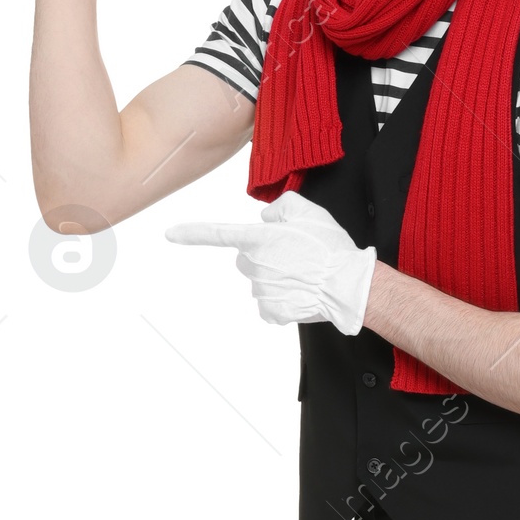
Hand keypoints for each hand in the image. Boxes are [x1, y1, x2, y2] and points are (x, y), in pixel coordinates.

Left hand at [167, 192, 376, 333]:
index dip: (192, 233)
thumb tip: (266, 220)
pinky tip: (300, 293)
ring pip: (261, 281)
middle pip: (248, 259)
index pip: (218, 233)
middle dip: (264, 256)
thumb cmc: (330, 248)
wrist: (348, 284)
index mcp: (258, 239)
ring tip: (304, 274)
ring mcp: (261, 290)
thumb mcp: (307, 211)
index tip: (170, 234)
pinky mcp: (271, 311)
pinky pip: (270, 305)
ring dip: (277, 277)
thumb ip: (280, 208)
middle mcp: (254, 265)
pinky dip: (283, 300)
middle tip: (294, 255)